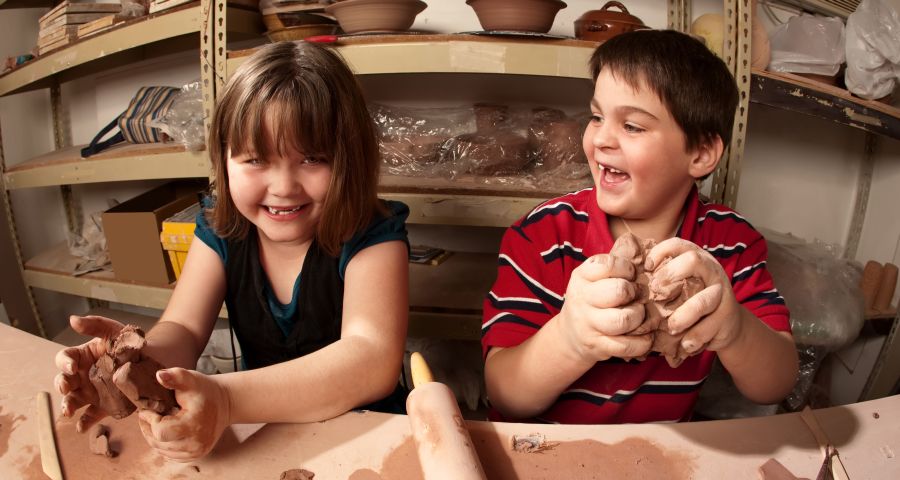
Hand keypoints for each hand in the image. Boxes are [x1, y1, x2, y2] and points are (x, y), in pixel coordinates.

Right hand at [54, 315, 124, 431]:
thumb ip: (96, 324)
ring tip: (69, 411)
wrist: (152, 363)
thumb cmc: (129, 344)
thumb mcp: (115, 331)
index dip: (65, 363)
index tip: (72, 367)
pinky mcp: (103, 407)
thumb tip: (72, 319)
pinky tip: (82, 426)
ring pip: (72, 400)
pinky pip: (90, 416)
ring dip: (67, 406)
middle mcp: (82, 376)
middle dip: (62, 385)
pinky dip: (84, 423)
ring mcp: (91, 393)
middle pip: (64, 381)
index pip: (65, 359)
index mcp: (82, 357)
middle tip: (67, 388)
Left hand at [138, 368, 230, 461]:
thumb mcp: (191, 379)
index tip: (147, 409)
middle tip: (148, 414)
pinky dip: (162, 444)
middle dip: (148, 427)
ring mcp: (196, 452)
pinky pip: (169, 455)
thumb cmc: (205, 390)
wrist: (224, 403)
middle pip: (157, 442)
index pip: (159, 431)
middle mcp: (196, 443)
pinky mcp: (194, 456)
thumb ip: (175, 376)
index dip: (149, 420)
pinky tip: (165, 430)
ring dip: (153, 436)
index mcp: (194, 425)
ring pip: (160, 450)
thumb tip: (159, 375)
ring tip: (157, 421)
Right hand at [558, 254, 650, 361]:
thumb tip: (634, 240)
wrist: (571, 335)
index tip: (631, 275)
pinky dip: (643, 342)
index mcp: (582, 276)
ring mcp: (587, 324)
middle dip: (635, 294)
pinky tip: (645, 336)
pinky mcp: (597, 346)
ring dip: (639, 318)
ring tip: (639, 316)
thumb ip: (615, 260)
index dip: (627, 269)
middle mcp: (581, 298)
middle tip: (637, 297)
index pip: (608, 264)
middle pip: (619, 291)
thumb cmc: (592, 299)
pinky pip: (627, 345)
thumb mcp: (595, 277)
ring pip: (623, 320)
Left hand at [645, 238, 743, 353]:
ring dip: (684, 315)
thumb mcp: (679, 286)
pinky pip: (711, 325)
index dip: (660, 251)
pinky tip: (685, 344)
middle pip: (693, 260)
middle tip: (655, 292)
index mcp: (696, 259)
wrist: (727, 323)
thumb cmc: (691, 301)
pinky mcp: (728, 315)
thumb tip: (626, 283)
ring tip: (671, 328)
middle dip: (670, 274)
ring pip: (704, 299)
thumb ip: (660, 281)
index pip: (678, 245)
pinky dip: (695, 337)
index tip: (647, 267)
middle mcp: (711, 270)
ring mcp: (722, 292)